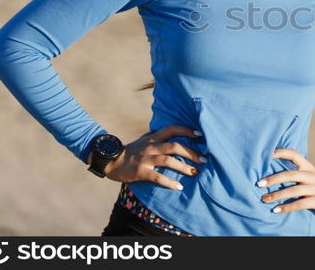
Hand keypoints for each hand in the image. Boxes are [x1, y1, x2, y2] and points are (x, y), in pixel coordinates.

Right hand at [90, 125, 207, 189]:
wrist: (110, 160)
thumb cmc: (132, 151)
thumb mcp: (145, 141)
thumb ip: (159, 139)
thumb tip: (178, 140)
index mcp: (153, 137)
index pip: (172, 129)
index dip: (187, 130)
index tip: (200, 134)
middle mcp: (151, 146)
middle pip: (175, 146)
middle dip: (191, 153)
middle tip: (204, 159)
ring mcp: (145, 159)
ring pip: (168, 161)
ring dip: (184, 167)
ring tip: (195, 173)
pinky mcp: (140, 171)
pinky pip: (157, 177)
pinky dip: (169, 182)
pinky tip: (179, 187)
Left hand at [258, 148, 314, 216]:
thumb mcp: (308, 174)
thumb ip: (294, 172)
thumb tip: (269, 171)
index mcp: (307, 166)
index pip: (294, 154)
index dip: (281, 152)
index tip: (266, 155)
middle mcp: (311, 175)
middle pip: (290, 175)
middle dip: (273, 179)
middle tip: (259, 184)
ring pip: (294, 190)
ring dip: (277, 195)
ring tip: (264, 199)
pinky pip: (300, 204)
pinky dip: (287, 207)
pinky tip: (276, 210)